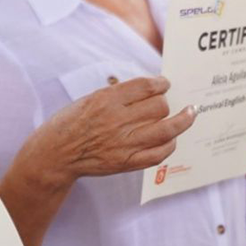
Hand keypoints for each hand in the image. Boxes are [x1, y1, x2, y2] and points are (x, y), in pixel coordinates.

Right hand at [24, 76, 196, 187]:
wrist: (54, 155)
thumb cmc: (68, 124)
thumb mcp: (88, 100)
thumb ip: (116, 95)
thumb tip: (146, 90)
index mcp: (105, 100)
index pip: (145, 86)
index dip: (160, 83)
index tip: (164, 84)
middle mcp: (117, 120)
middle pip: (159, 106)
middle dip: (165, 102)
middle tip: (165, 103)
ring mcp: (123, 143)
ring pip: (167, 128)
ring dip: (183, 120)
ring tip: (191, 113)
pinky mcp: (126, 162)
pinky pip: (158, 153)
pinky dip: (170, 144)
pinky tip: (172, 138)